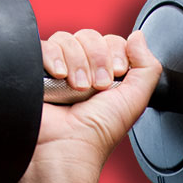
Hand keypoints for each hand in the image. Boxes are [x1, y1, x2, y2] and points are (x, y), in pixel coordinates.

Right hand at [21, 29, 161, 181]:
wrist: (66, 146)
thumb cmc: (98, 132)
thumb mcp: (135, 100)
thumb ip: (147, 68)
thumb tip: (138, 36)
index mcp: (106, 76)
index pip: (112, 42)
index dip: (115, 54)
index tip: (115, 76)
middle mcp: (83, 70)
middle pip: (90, 37)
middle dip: (97, 60)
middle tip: (96, 87)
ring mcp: (58, 70)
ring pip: (68, 39)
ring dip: (77, 62)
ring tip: (77, 89)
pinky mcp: (34, 70)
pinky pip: (44, 45)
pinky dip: (54, 57)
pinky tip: (59, 77)